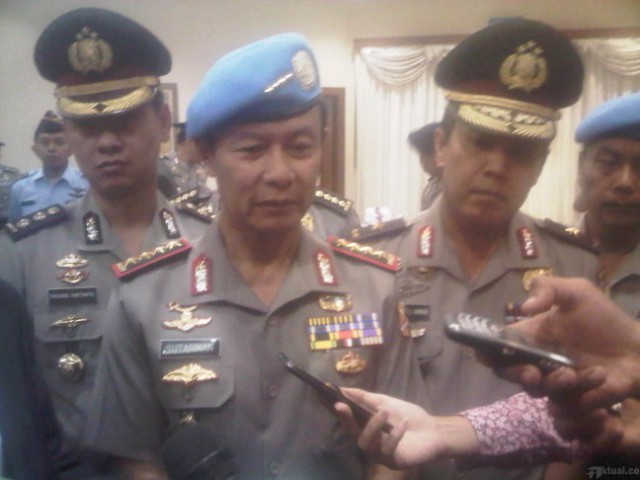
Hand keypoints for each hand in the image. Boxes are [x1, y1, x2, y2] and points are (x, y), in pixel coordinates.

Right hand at [334, 388, 477, 468]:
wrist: (434, 431)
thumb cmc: (408, 416)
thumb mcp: (386, 402)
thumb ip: (365, 398)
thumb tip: (343, 388)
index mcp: (365, 426)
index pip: (345, 417)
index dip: (332, 406)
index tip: (323, 392)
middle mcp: (368, 441)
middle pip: (351, 433)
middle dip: (345, 419)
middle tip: (341, 405)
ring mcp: (380, 454)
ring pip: (366, 444)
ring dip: (373, 426)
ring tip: (384, 411)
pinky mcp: (393, 461)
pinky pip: (387, 450)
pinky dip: (394, 435)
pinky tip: (402, 424)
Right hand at [487, 276, 639, 409]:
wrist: (638, 347)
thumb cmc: (605, 319)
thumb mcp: (578, 292)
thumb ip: (548, 288)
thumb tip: (523, 308)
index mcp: (531, 336)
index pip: (499, 346)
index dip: (486, 351)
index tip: (485, 354)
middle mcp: (537, 360)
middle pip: (509, 374)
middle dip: (515, 374)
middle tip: (531, 372)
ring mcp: (556, 382)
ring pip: (538, 392)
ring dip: (553, 384)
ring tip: (572, 374)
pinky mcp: (576, 400)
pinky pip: (568, 406)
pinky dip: (583, 394)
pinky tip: (600, 377)